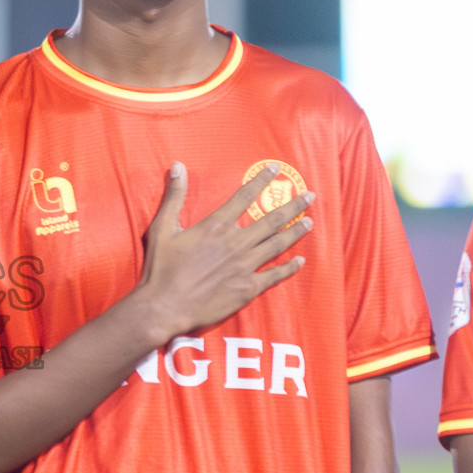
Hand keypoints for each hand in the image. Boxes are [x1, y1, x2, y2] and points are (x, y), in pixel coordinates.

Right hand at [131, 162, 312, 341]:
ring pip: (277, 244)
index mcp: (216, 226)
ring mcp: (245, 267)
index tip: (275, 169)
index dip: (261, 181)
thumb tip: (177, 166)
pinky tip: (300, 260)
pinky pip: (275, 275)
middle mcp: (236, 243)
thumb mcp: (162, 228)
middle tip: (310, 196)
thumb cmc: (161, 269)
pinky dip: (289, 267)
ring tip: (310, 221)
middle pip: (271, 219)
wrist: (165, 307)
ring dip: (296, 231)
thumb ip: (174, 196)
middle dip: (293, 205)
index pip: (244, 197)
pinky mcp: (248, 289)